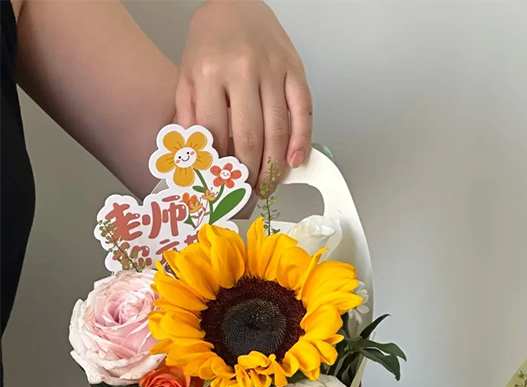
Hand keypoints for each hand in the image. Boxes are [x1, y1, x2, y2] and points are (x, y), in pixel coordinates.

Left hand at [176, 0, 312, 186]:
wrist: (235, 3)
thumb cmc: (211, 45)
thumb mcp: (187, 77)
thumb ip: (189, 116)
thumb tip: (195, 158)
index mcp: (209, 74)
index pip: (216, 134)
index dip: (221, 166)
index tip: (224, 185)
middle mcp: (242, 71)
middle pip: (250, 138)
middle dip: (250, 173)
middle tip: (249, 192)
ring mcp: (272, 71)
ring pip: (277, 131)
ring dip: (274, 166)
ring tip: (268, 184)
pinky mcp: (295, 70)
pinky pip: (303, 112)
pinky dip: (301, 141)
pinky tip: (295, 161)